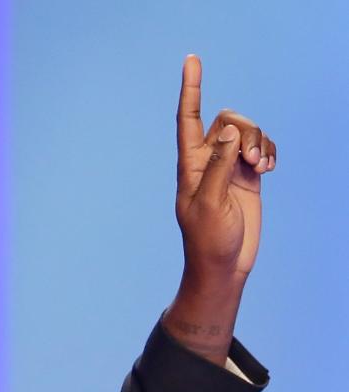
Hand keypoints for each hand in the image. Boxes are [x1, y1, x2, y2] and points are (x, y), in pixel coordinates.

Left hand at [163, 54, 277, 363]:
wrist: (223, 265)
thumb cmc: (208, 239)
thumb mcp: (210, 203)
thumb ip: (220, 166)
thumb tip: (231, 132)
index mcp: (190, 165)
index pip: (188, 119)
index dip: (190, 89)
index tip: (191, 59)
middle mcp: (207, 161)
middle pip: (228, 120)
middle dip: (247, 131)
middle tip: (254, 160)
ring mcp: (229, 167)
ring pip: (247, 132)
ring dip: (261, 142)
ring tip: (263, 167)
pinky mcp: (247, 176)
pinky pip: (261, 147)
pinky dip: (270, 151)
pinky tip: (269, 169)